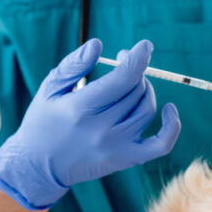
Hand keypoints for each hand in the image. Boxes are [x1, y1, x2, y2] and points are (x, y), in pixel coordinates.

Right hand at [0, 39, 180, 209]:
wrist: (39, 167)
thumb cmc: (44, 121)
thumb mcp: (50, 89)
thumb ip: (74, 65)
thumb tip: (98, 44)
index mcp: (80, 108)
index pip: (122, 78)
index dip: (138, 58)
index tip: (145, 46)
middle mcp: (101, 129)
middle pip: (136, 91)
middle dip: (136, 71)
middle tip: (126, 63)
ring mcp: (117, 147)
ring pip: (146, 109)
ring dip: (145, 90)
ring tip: (133, 83)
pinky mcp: (127, 159)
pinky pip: (161, 144)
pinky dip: (172, 127)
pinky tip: (169, 109)